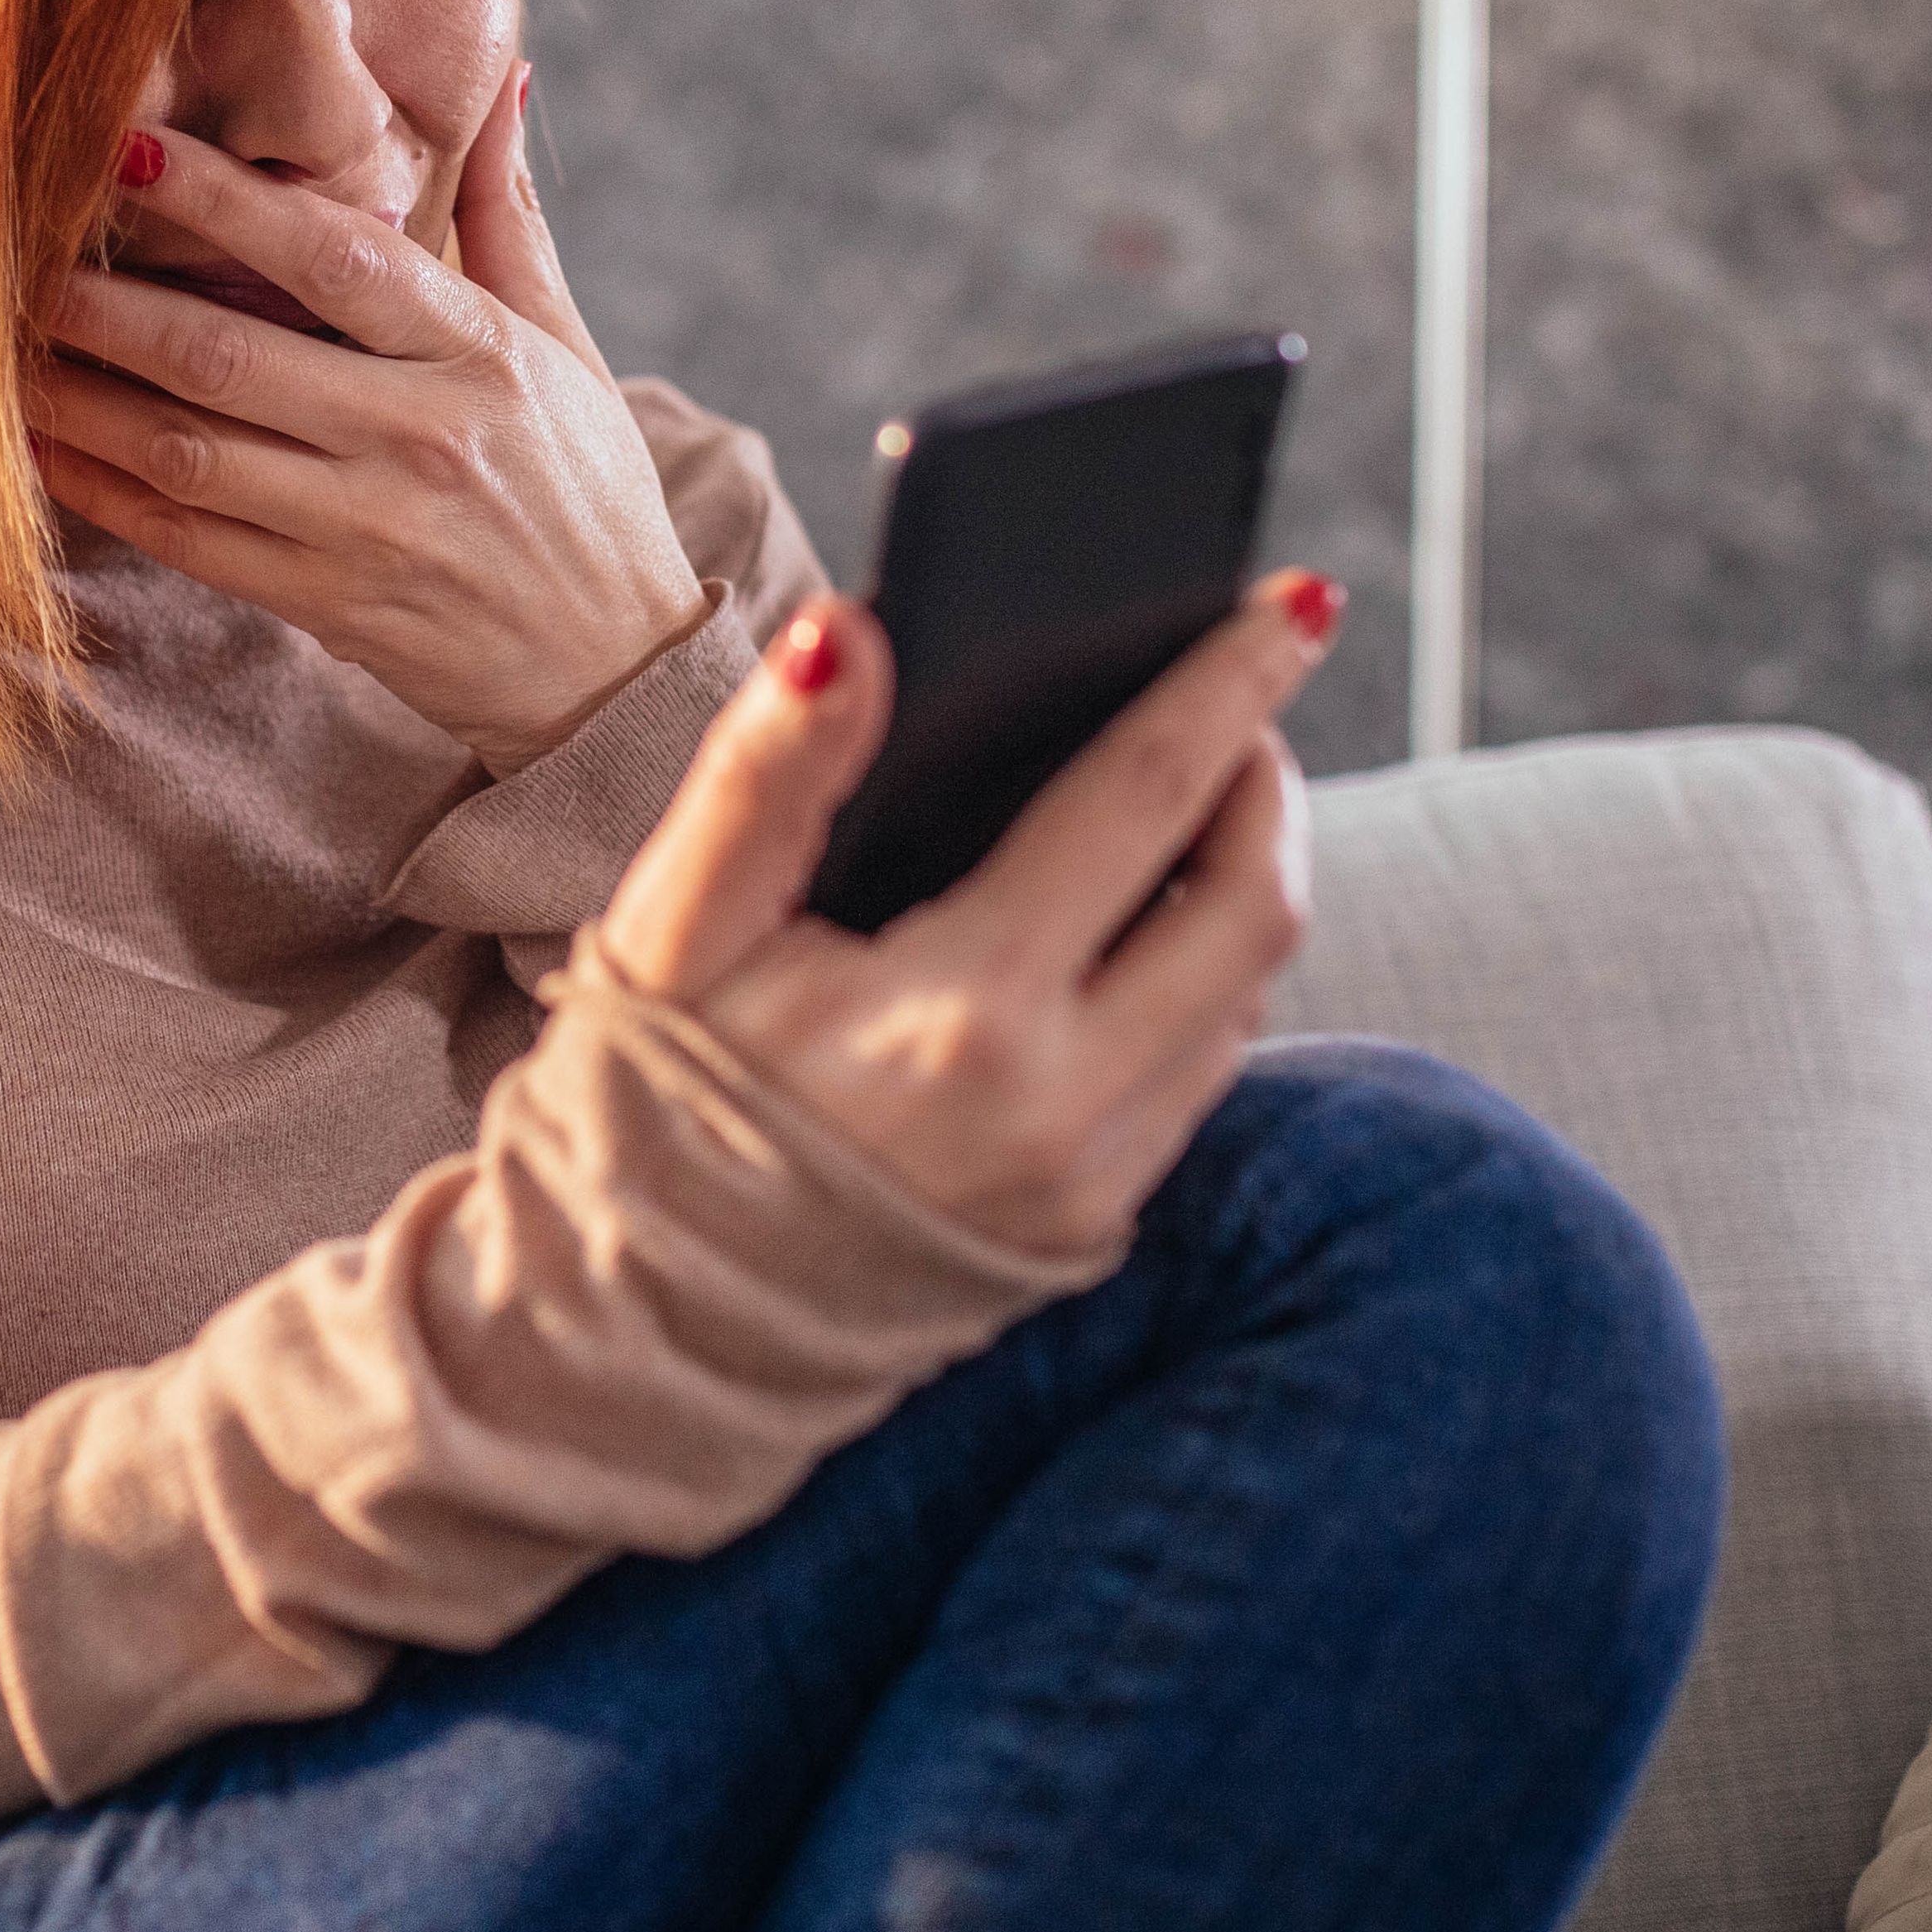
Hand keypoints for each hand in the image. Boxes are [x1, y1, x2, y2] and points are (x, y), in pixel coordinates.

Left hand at [26, 71, 710, 769]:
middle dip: (106, 303)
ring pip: (189, 451)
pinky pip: (188, 541)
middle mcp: (418, 438)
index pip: (336, 258)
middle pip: (229, 356)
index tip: (134, 147)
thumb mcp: (564, 347)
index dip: (226, 201)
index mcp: (477, 355)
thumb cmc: (583, 492)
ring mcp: (366, 529)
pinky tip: (39, 449)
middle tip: (12, 252)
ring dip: (80, 398)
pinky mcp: (325, 605)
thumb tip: (500, 78)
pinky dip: (103, 493)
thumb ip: (505, 218)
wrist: (610, 668)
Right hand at [593, 577, 1340, 1261]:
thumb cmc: (645, 1106)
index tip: (1298, 598)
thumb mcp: (676, 930)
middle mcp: (1057, 1109)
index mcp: (959, 1015)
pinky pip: (1202, 1081)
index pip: (1146, 801)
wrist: (633, 1333)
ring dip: (1243, 885)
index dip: (1229, 682)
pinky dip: (1204, 986)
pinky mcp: (1090, 1233)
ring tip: (1197, 805)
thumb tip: (849, 629)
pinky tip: (1143, 934)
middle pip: (1251, 907)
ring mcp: (1086, 1184)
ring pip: (1246, 1000)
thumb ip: (766, 774)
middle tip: (1241, 709)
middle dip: (1267, 785)